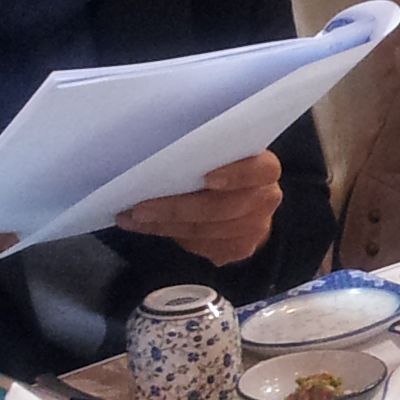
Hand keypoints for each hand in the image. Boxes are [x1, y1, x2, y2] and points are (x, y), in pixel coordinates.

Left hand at [117, 151, 285, 265]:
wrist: (243, 202)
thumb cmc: (223, 167)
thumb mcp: (220, 153)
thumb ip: (204, 152)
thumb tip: (160, 151)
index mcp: (264, 168)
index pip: (261, 170)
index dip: (236, 175)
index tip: (207, 178)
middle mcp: (266, 198)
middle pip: (223, 208)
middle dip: (177, 209)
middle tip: (140, 208)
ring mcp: (256, 228)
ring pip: (205, 231)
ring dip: (164, 225)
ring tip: (132, 218)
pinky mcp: (240, 249)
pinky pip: (201, 247)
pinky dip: (168, 235)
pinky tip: (145, 227)